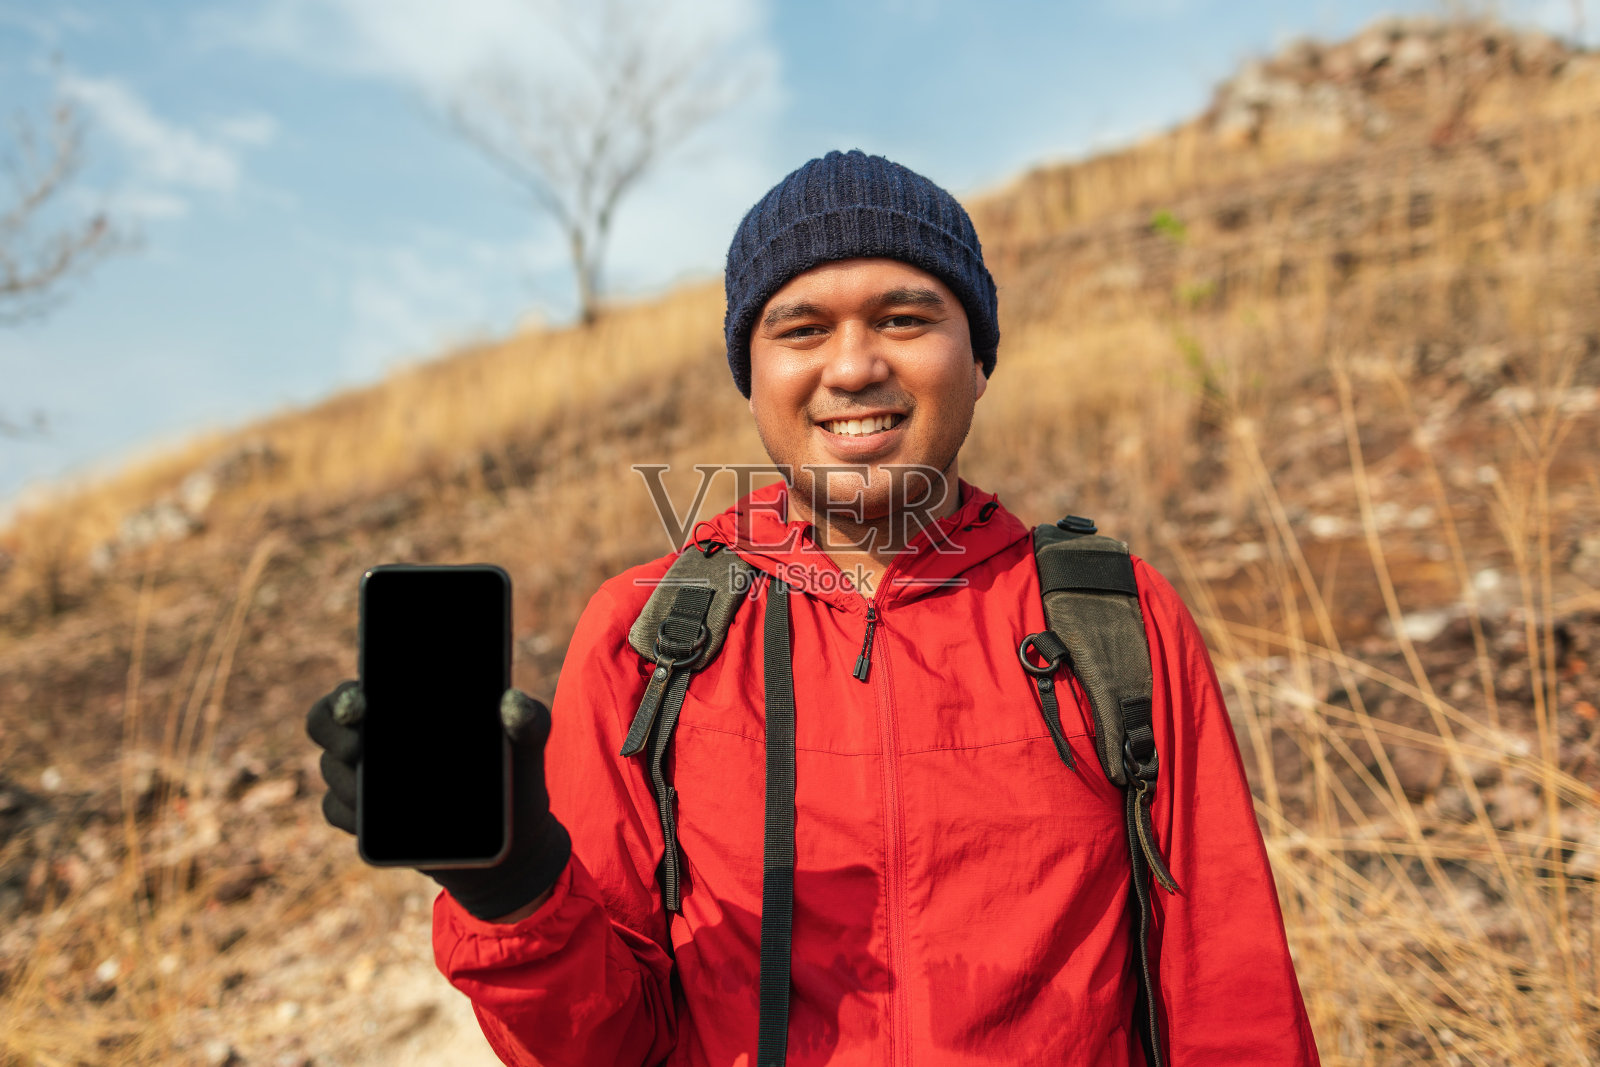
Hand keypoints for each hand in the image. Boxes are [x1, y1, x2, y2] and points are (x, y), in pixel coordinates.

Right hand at [305, 681, 571, 921]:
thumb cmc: (515, 780)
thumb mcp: (528, 748)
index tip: (359, 703)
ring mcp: (363, 776)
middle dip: (336, 736)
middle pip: (323, 722)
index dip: (345, 694)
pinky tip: (376, 822)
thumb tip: (511, 701)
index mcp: (405, 706)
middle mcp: (375, 735)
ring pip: (330, 770)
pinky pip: (334, 812)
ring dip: (351, 781)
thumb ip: (529, 719)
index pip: (354, 688)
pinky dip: (350, 817)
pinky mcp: (362, 818)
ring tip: (390, 795)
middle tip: (362, 750)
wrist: (510, 845)